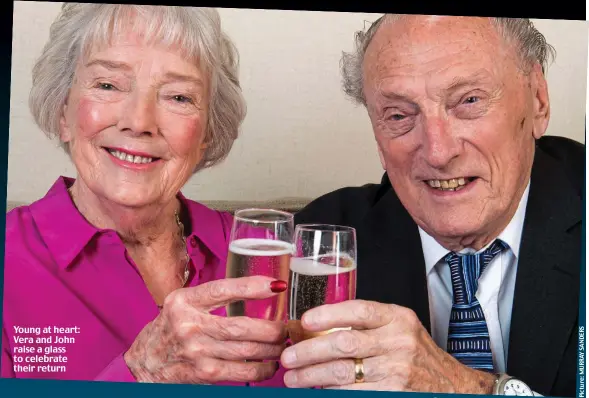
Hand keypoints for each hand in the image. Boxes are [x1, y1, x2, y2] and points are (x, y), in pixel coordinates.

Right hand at [124, 276, 287, 383]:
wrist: (144, 363)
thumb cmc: (170, 329)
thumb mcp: (182, 304)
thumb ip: (211, 297)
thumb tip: (258, 288)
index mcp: (185, 300)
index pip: (223, 289)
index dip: (252, 286)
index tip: (276, 285)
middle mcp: (188, 324)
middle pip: (242, 326)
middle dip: (272, 328)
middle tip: (286, 327)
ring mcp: (195, 351)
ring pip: (246, 350)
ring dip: (272, 349)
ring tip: (283, 344)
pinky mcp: (202, 373)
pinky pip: (242, 372)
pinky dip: (262, 369)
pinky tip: (270, 364)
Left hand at [280, 300, 495, 393]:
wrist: (451, 385)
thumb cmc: (414, 352)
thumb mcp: (396, 328)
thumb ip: (363, 325)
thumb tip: (312, 328)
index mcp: (396, 318)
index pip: (358, 311)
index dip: (328, 315)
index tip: (304, 321)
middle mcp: (398, 342)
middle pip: (344, 344)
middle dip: (310, 351)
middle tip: (288, 357)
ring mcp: (397, 370)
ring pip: (344, 373)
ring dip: (313, 377)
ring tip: (293, 378)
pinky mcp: (393, 393)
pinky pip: (353, 394)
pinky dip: (331, 393)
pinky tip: (317, 390)